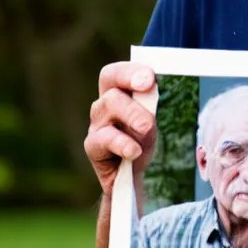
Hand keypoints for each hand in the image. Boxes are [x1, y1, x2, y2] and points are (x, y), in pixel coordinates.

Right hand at [83, 62, 156, 194]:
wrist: (130, 174)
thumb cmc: (140, 139)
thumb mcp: (151, 120)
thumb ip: (150, 104)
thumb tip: (153, 88)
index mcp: (117, 93)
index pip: (115, 74)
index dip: (129, 73)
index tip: (149, 79)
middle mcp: (103, 107)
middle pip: (111, 94)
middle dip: (133, 102)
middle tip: (150, 115)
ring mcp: (96, 126)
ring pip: (106, 110)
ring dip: (130, 117)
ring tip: (146, 129)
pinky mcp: (94, 148)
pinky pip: (102, 141)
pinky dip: (121, 144)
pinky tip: (134, 151)